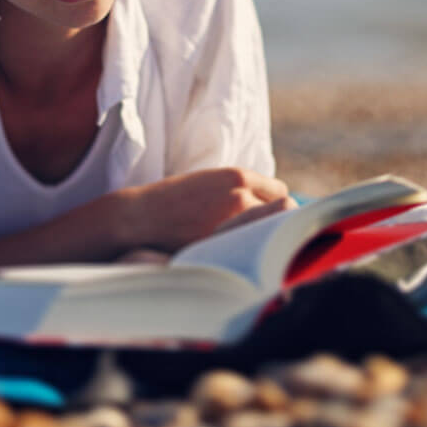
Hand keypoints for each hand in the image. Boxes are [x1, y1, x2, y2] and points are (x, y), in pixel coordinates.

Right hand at [115, 167, 290, 251]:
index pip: (279, 191)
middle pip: (282, 212)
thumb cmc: (175, 198)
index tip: (266, 211)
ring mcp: (233, 222)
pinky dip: (246, 249)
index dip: (273, 202)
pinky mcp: (223, 244)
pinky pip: (249, 248)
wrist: (144, 217)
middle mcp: (241, 197)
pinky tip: (235, 250)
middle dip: (274, 220)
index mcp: (237, 176)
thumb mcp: (210, 180)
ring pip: (268, 232)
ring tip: (247, 241)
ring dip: (261, 236)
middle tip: (264, 230)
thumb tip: (263, 204)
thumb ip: (238, 188)